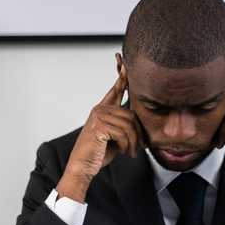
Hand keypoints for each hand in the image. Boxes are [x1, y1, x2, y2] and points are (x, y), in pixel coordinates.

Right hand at [56, 55, 140, 201]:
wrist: (83, 165)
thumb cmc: (100, 152)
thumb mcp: (116, 136)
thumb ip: (125, 124)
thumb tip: (140, 121)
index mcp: (104, 109)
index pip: (116, 88)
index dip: (122, 74)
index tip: (123, 59)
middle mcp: (100, 109)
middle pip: (132, 115)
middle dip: (138, 134)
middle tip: (138, 148)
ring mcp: (98, 116)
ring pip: (129, 125)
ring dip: (134, 142)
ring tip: (131, 152)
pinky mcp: (99, 125)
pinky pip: (124, 132)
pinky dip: (128, 145)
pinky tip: (125, 152)